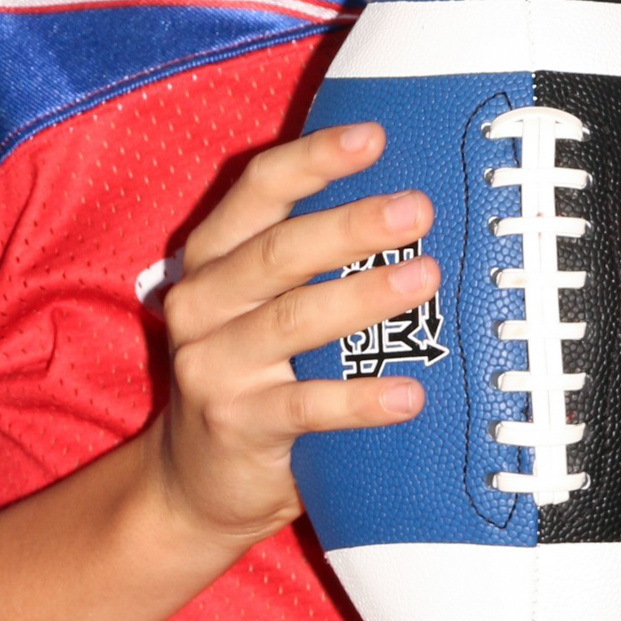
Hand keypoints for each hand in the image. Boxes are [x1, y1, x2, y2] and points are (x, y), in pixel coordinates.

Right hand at [156, 124, 434, 547]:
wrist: (195, 483)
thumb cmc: (252, 375)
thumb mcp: (258, 306)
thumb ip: (304, 261)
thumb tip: (408, 210)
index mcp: (211, 259)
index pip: (259, 191)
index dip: (315, 160)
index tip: (374, 136)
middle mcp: (202, 303)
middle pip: (279, 252)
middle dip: (351, 225)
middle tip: (418, 208)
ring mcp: (213, 366)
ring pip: (292, 321)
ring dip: (362, 298)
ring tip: (425, 279)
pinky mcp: (236, 424)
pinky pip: (305, 408)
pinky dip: (359, 400)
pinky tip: (409, 396)